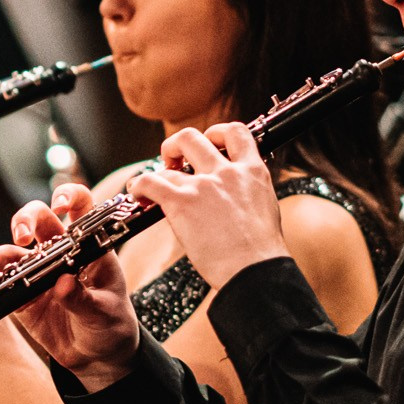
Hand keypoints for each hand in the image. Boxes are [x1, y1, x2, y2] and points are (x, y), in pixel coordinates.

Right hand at [0, 182, 139, 390]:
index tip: (59, 206)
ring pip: (13, 253)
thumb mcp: (104, 312)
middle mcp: (60, 252)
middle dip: (24, 220)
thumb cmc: (110, 324)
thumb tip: (63, 285)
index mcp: (88, 247)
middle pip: (38, 220)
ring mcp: (37, 273)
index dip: (69, 196)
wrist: (97, 356)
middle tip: (21, 236)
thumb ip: (83, 299)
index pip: (81, 207)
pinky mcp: (22, 297)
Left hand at [127, 123, 288, 293]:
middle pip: (193, 137)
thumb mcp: (265, 207)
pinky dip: (139, 185)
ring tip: (153, 185)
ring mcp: (203, 185)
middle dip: (178, 145)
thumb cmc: (261, 253)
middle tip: (174, 162)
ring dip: (158, 168)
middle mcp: (227, 172)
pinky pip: (149, 181)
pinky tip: (138, 196)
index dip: (216, 133)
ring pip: (170, 157)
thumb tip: (233, 196)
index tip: (208, 145)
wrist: (255, 271)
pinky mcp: (182, 203)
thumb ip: (247, 192)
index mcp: (252, 171)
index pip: (235, 132)